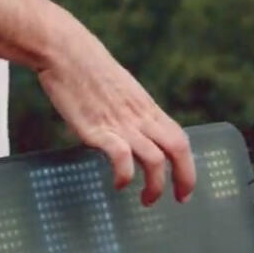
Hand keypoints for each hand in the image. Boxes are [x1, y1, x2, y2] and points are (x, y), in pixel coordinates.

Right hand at [36, 23, 195, 205]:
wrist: (65, 52)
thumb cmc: (88, 69)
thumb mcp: (121, 90)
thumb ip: (131, 112)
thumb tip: (134, 132)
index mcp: (146, 107)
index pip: (180, 138)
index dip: (188, 166)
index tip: (184, 188)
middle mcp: (139, 116)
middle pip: (178, 149)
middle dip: (185, 179)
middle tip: (179, 199)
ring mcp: (120, 123)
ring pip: (155, 159)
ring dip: (155, 186)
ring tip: (146, 200)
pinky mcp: (98, 129)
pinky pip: (122, 157)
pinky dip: (124, 176)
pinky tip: (117, 184)